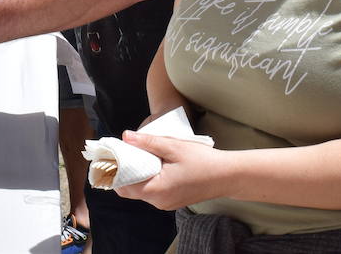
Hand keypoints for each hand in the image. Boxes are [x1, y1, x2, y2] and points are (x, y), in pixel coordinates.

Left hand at [112, 131, 226, 210]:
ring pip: (141, 191)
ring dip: (136, 174)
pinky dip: (147, 179)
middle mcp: (158, 202)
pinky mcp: (172, 201)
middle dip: (124, 171)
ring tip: (138, 154)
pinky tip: (151, 164)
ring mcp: (166, 204)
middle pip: (130, 189)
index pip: (124, 185)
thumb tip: (125, 136)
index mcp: (156, 190)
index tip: (113, 154)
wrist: (227, 176)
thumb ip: (147, 142)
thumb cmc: (203, 161)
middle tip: (124, 151)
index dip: (115, 170)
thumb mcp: (173, 146)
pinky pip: (152, 192)